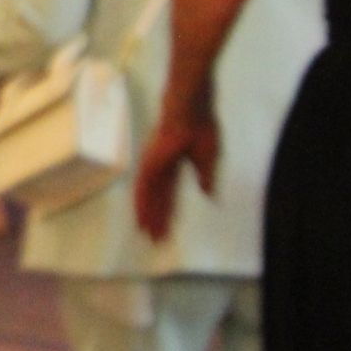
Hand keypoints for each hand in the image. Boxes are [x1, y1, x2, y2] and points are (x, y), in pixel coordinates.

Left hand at [133, 109, 219, 241]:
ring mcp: (153, 164)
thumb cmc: (201, 127)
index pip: (169, 195)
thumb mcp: (209, 159)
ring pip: (148, 196)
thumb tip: (209, 196)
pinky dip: (142, 203)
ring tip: (148, 234)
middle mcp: (159, 167)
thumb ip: (206, 178)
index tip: (169, 229)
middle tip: (155, 239)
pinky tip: (141, 217)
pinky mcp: (150, 161)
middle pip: (157, 199)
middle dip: (157, 219)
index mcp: (173, 166)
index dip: (169, 213)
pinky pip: (143, 187)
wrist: (192, 110)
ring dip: (148, 215)